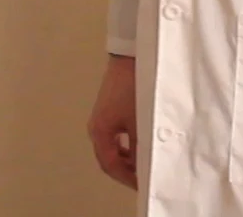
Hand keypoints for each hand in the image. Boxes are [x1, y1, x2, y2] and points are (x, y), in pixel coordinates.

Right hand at [86, 54, 138, 189]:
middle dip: (126, 171)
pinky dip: (127, 145)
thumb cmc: (135, 89)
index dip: (127, 178)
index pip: (111, 165)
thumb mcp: (140, 122)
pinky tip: (141, 144)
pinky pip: (116, 135)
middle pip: (109, 158)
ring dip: (127, 158)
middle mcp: (97, 127)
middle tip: (145, 178)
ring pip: (113, 147)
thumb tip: (145, 167)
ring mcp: (102, 118)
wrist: (131, 56)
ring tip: (145, 163)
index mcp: (100, 131)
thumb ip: (141, 147)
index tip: (143, 185)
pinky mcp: (110, 109)